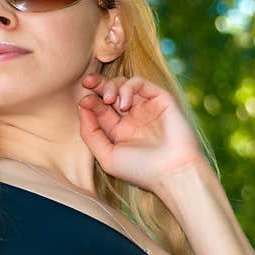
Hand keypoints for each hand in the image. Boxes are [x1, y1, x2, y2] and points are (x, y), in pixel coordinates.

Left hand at [76, 72, 208, 193]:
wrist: (172, 172)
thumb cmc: (140, 170)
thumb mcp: (106, 156)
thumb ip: (90, 132)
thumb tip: (82, 105)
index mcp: (119, 131)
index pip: (99, 109)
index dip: (89, 102)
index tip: (83, 102)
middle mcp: (133, 117)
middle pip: (110, 92)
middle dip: (97, 84)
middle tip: (87, 82)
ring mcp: (146, 107)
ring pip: (124, 84)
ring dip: (111, 86)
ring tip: (109, 99)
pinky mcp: (160, 99)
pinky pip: (140, 83)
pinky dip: (128, 87)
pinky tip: (125, 104)